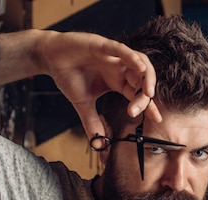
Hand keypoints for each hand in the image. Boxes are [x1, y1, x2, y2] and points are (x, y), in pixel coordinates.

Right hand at [35, 30, 161, 137]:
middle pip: (141, 81)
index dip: (149, 106)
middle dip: (145, 97)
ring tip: (149, 92)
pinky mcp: (103, 45)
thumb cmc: (68, 76)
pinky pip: (122, 50)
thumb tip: (98, 145)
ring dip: (147, 77)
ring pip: (139, 63)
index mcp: (117, 81)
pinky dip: (133, 58)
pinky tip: (140, 68)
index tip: (156, 119)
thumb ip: (92, 123)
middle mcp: (119, 68)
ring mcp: (113, 56)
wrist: (50, 58)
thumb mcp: (82, 104)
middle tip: (139, 111)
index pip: (138, 94)